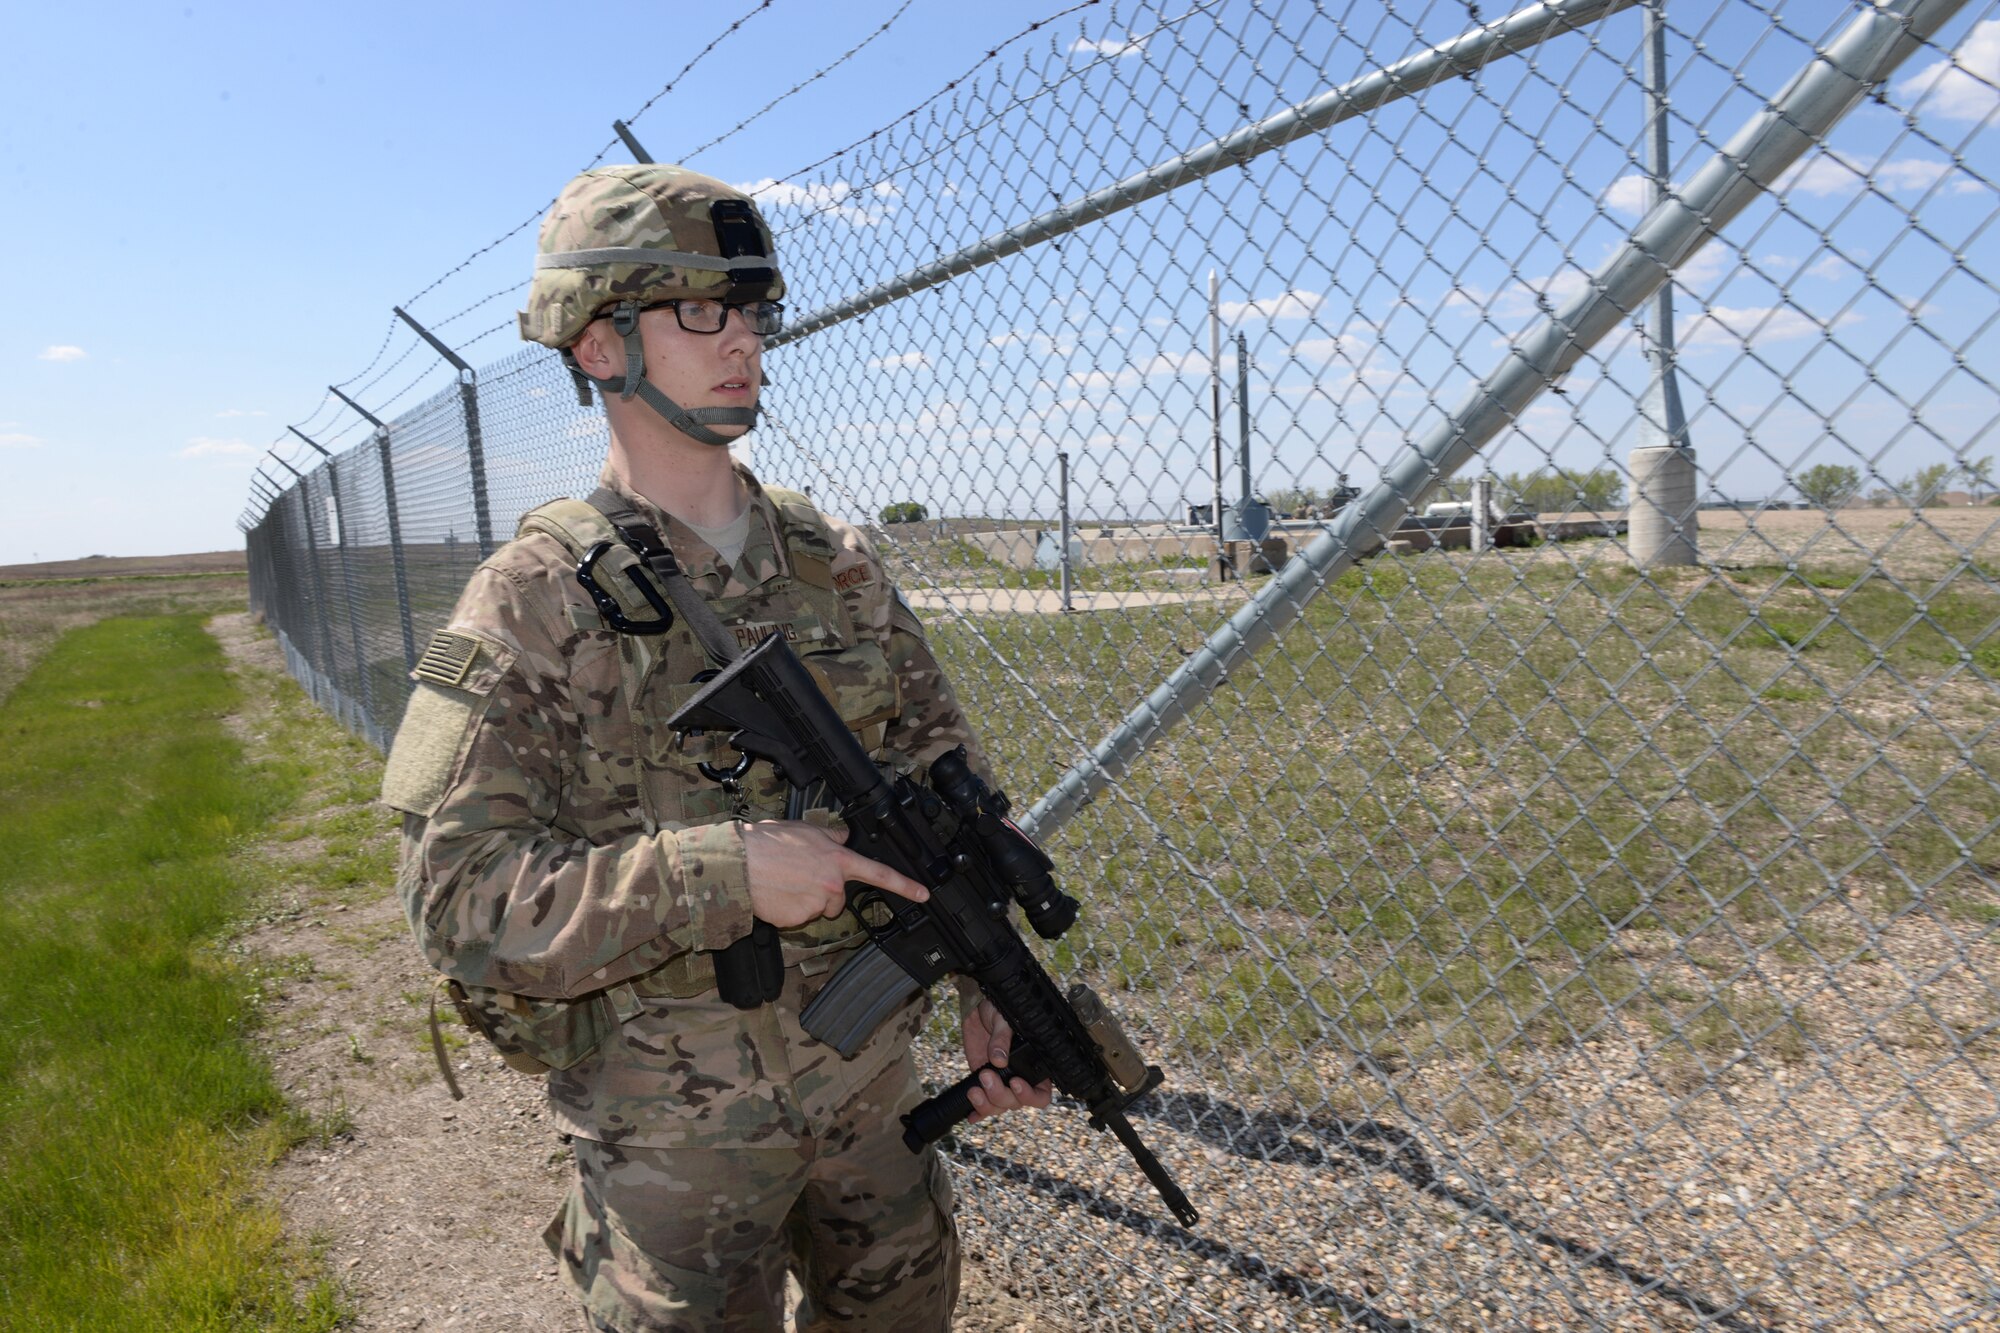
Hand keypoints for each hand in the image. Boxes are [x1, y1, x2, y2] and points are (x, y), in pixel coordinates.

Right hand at [740, 819, 928, 928]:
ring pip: (817, 909)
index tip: (923, 894)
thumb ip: (831, 837)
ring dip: (805, 901)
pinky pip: (798, 919)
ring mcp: (815, 904)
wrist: (738, 864)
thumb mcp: (805, 830)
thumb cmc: (766, 844)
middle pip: (838, 898)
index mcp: (837, 860)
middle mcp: (832, 884)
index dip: (905, 885)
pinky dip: (789, 911)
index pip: (879, 873)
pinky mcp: (798, 920)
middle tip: (798, 875)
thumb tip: (844, 838)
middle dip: (823, 891)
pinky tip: (776, 895)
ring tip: (783, 882)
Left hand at [961, 997, 1053, 1122]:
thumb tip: (999, 1060)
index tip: (1015, 1083)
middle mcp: (1021, 1078)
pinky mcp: (984, 1083)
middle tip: (985, 1076)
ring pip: (1000, 1106)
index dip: (1030, 1095)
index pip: (1042, 1094)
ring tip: (974, 1090)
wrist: (979, 1010)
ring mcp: (1002, 1083)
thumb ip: (1002, 1038)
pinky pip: (985, 1106)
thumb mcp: (1003, 1018)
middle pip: (1017, 1103)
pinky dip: (979, 1112)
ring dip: (987, 1103)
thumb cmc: (999, 1010)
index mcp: (1035, 1065)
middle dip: (1001, 1095)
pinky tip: (971, 1116)